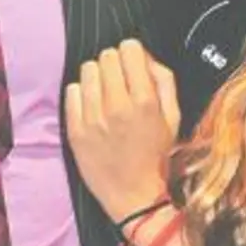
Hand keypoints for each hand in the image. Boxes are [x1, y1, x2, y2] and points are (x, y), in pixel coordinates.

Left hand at [64, 39, 180, 223]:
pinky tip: (92, 107)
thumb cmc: (155, 157)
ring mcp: (93, 118)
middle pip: (106, 56)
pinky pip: (71, 90)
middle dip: (115, 63)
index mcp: (145, 102)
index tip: (132, 62)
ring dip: (98, 77)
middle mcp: (117, 107)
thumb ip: (163, 81)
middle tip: (119, 80)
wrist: (134, 196)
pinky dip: (82, 94)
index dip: (132, 53)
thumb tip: (146, 56)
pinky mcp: (75, 129)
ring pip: (87, 70)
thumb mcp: (173, 118)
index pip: (129, 49)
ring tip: (105, 94)